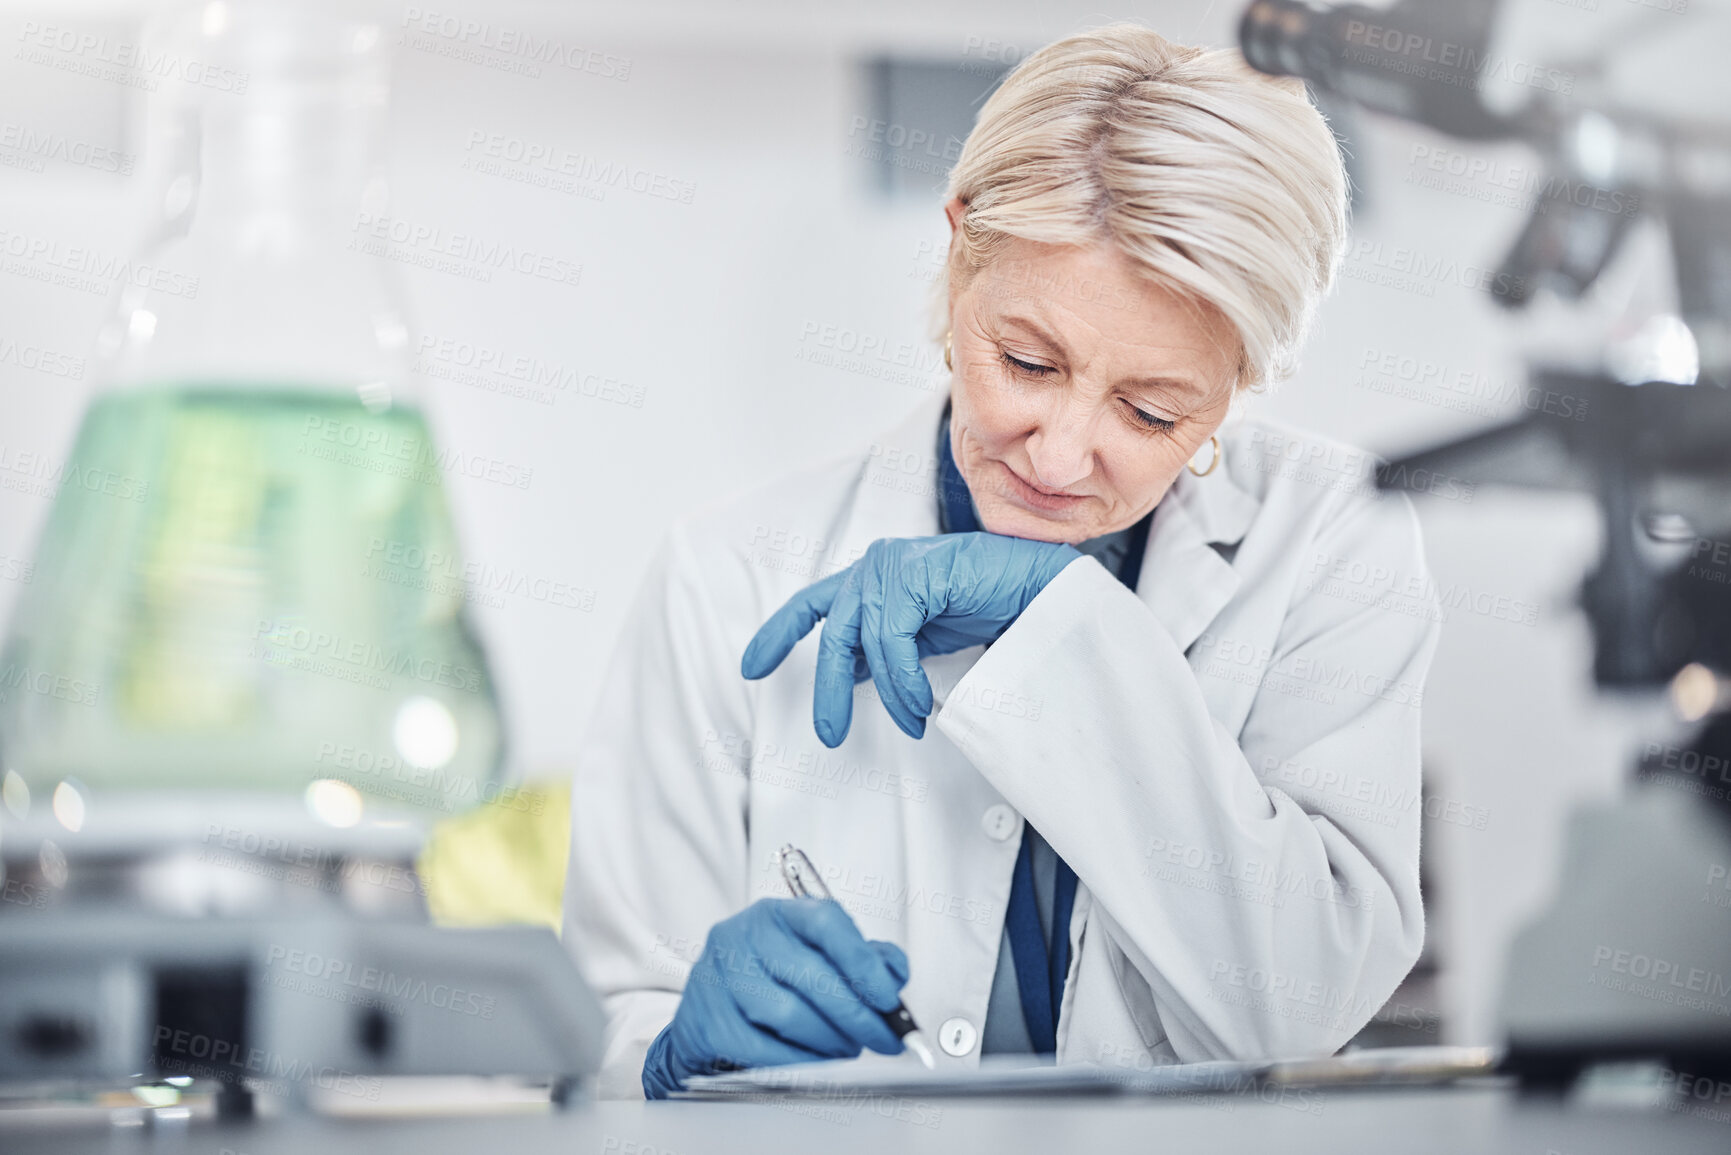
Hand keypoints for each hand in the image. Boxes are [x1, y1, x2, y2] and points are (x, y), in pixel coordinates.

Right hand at [641, 898, 910, 1098]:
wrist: (709, 1007)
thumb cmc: (770, 977)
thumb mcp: (816, 952)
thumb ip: (863, 957)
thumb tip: (894, 974)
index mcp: (779, 914)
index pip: (825, 922)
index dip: (862, 961)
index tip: (889, 996)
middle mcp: (744, 936)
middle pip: (811, 976)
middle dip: (858, 1015)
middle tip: (884, 1037)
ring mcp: (720, 977)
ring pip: (788, 1016)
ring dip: (830, 1041)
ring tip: (848, 1048)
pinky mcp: (709, 1020)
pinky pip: (763, 1050)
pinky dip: (799, 1062)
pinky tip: (815, 1061)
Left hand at [740, 532, 1080, 745]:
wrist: (1046, 593)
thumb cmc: (997, 606)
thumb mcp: (925, 637)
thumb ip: (885, 650)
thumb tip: (852, 675)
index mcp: (877, 579)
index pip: (813, 604)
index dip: (779, 634)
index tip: (753, 667)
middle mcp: (879, 566)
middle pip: (833, 632)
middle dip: (828, 687)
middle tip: (829, 731)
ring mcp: (894, 566)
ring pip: (861, 640)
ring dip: (886, 691)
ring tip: (909, 718)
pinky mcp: (914, 574)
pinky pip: (890, 638)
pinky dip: (901, 677)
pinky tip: (918, 701)